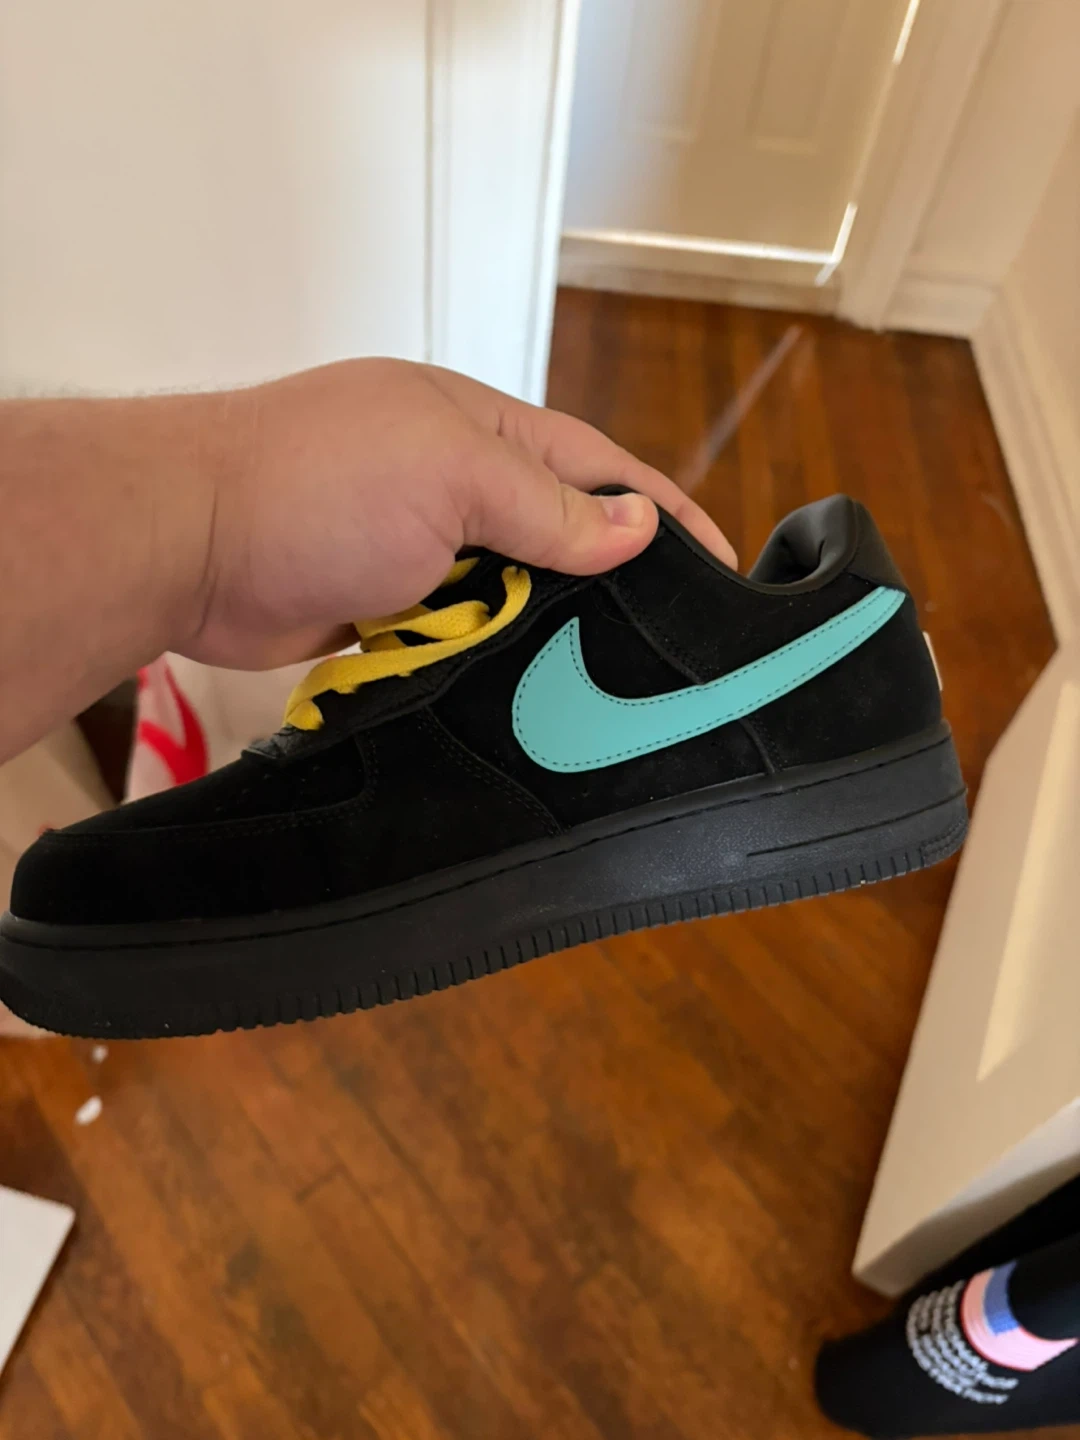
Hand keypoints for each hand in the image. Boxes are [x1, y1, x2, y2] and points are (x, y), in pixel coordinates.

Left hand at [184, 359, 735, 669]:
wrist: (186, 543)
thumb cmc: (315, 484)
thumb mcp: (451, 478)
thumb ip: (548, 508)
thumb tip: (637, 526)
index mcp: (481, 431)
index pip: (599, 468)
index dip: (662, 513)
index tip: (722, 567)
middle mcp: (456, 483)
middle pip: (561, 536)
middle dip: (613, 583)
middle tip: (671, 646)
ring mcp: (419, 547)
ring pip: (513, 596)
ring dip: (548, 633)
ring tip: (607, 684)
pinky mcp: (386, 606)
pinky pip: (461, 636)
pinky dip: (491, 660)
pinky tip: (526, 694)